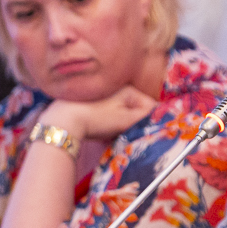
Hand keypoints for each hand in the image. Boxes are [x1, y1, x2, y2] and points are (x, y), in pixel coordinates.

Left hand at [38, 85, 157, 141]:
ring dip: (124, 128)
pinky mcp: (94, 109)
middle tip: (137, 137)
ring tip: (119, 137)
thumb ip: (145, 117)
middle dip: (138, 125)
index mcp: (128, 90)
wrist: (64, 120)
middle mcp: (117, 92)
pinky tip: (107, 136)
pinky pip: (111, 120)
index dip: (154, 120)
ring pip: (123, 117)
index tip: (156, 132)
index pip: (150, 105)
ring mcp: (105, 100)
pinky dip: (112, 128)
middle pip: (136, 111)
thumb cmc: (97, 117)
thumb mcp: (125, 119)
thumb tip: (162, 116)